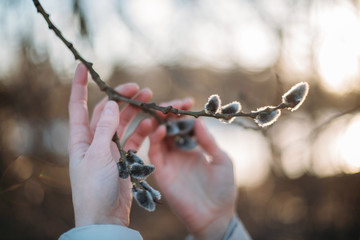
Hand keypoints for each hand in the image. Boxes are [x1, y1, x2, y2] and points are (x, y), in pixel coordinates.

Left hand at [68, 63, 152, 226]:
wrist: (105, 216)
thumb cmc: (95, 188)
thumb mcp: (98, 156)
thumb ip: (105, 129)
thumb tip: (109, 103)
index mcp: (81, 138)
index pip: (77, 105)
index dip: (79, 85)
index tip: (83, 66)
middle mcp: (95, 140)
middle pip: (107, 111)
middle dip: (122, 97)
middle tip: (140, 88)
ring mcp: (110, 148)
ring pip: (123, 122)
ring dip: (136, 111)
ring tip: (151, 99)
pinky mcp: (124, 158)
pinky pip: (134, 138)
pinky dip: (143, 129)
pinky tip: (154, 123)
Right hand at [147, 99, 236, 239]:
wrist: (215, 216)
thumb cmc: (223, 189)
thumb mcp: (221, 161)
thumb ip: (209, 142)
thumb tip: (198, 120)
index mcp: (193, 148)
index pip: (183, 125)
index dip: (182, 113)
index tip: (186, 101)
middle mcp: (178, 152)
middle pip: (167, 127)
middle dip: (167, 114)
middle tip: (170, 104)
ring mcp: (168, 161)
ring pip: (157, 137)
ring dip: (157, 123)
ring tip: (161, 112)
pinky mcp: (160, 172)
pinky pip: (153, 153)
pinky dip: (155, 139)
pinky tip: (161, 130)